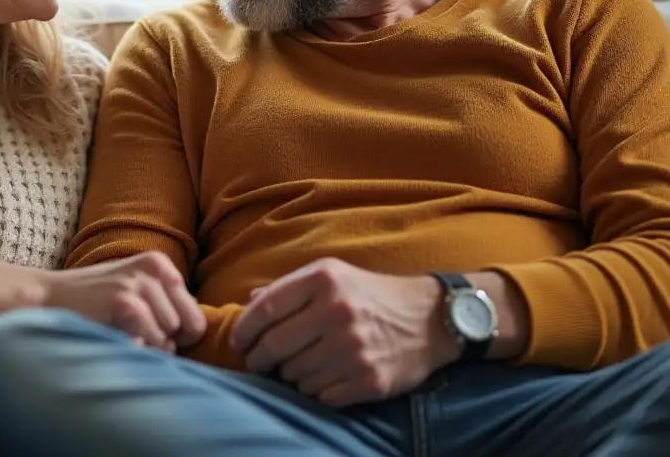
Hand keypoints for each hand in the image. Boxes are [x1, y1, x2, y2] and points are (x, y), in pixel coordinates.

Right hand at [42, 251, 206, 350]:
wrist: (46, 297)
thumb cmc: (94, 302)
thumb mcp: (134, 291)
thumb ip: (166, 305)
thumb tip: (199, 333)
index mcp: (160, 264)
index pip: (196, 318)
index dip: (176, 336)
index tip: (148, 330)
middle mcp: (154, 269)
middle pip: (186, 329)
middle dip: (162, 341)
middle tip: (130, 332)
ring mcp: (140, 283)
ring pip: (168, 339)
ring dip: (146, 346)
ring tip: (118, 331)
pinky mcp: (125, 301)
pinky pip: (150, 343)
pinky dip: (133, 349)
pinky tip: (112, 335)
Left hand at [231, 258, 458, 406]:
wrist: (430, 319)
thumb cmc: (370, 294)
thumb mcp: (332, 274)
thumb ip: (289, 287)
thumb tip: (250, 301)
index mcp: (324, 280)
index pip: (265, 309)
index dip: (244, 329)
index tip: (239, 341)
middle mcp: (337, 312)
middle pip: (274, 346)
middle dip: (259, 358)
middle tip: (258, 361)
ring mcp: (354, 350)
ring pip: (294, 375)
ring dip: (290, 374)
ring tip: (302, 364)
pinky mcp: (369, 380)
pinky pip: (320, 395)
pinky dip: (315, 389)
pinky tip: (324, 376)